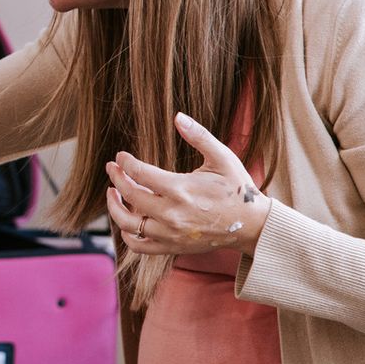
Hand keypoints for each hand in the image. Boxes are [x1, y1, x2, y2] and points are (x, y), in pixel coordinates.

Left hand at [104, 112, 270, 256]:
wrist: (252, 225)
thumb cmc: (237, 189)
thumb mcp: (222, 157)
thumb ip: (199, 136)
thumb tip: (178, 116)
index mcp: (181, 189)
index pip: (139, 173)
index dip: (125, 162)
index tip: (120, 156)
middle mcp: (172, 214)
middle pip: (130, 196)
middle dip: (116, 179)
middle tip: (112, 168)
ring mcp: (170, 234)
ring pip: (128, 224)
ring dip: (114, 207)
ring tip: (113, 192)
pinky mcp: (172, 247)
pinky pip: (139, 246)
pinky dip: (126, 234)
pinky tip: (127, 218)